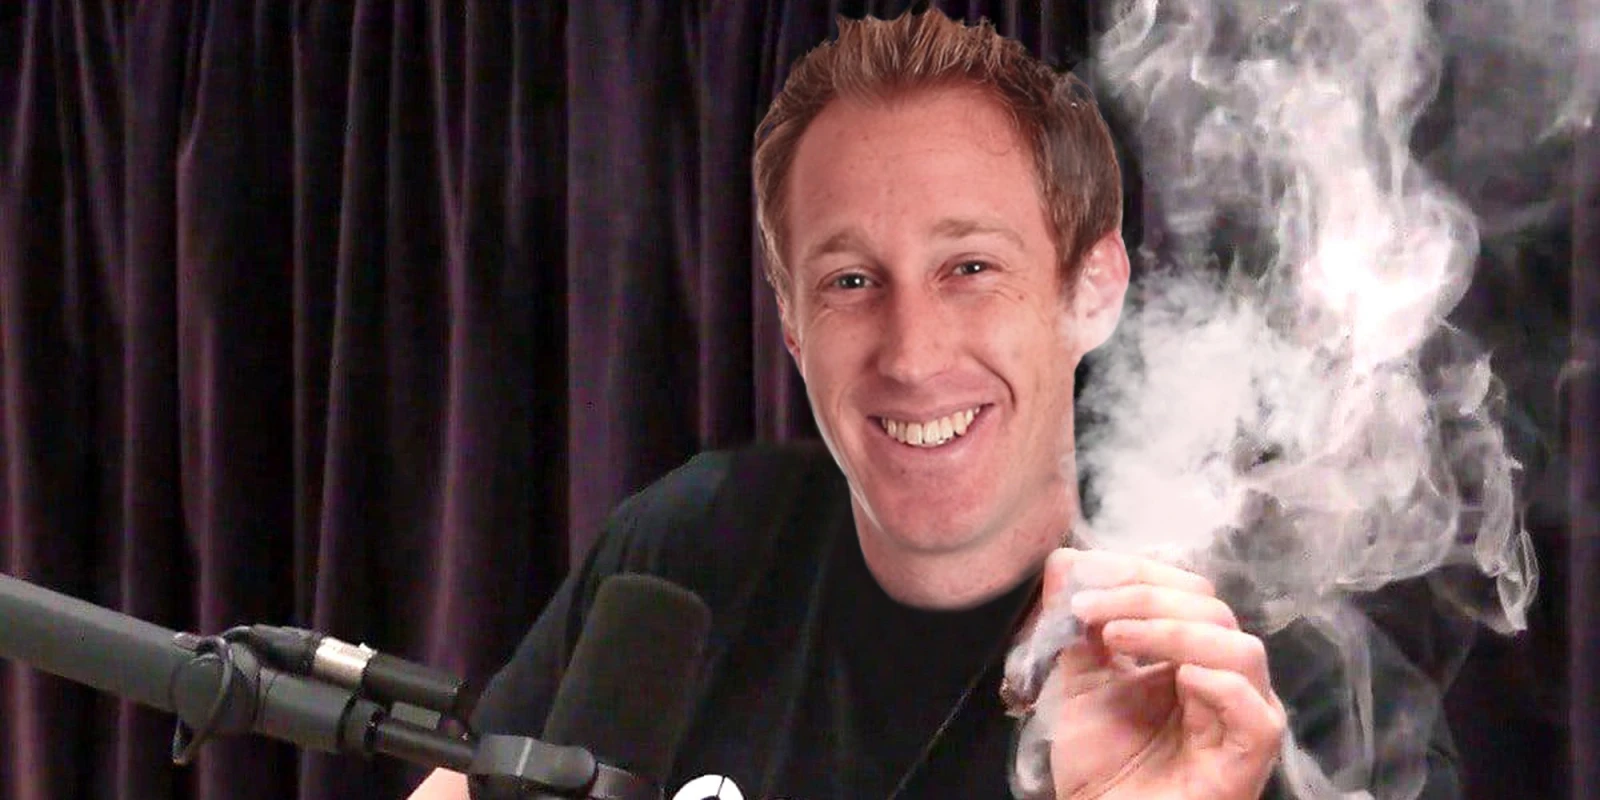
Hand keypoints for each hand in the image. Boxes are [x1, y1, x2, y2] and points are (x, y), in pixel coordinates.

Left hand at [1034, 548, 1285, 799]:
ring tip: (1115, 636)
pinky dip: (1218, 684)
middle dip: (1146, 596)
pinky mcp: (1251, 757)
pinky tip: (1177, 679)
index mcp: (1193, 652)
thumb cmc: (1102, 763)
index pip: (1186, 591)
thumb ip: (1078, 625)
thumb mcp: (1079, 680)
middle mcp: (1226, 677)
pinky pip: (1256, 711)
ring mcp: (1245, 716)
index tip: (1081, 584)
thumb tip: (1066, 561)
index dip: (1138, 576)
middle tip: (1089, 609)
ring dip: (1172, 630)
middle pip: (1211, 609)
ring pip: (1239, 648)